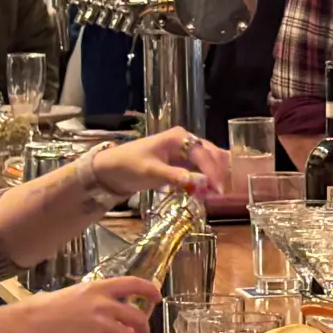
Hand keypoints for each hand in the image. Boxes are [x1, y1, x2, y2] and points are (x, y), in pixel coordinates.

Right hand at [0, 276, 160, 332]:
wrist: (27, 326)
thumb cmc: (40, 311)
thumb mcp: (69, 295)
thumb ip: (88, 300)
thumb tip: (95, 308)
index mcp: (97, 288)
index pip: (133, 284)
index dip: (149, 290)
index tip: (157, 297)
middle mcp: (104, 304)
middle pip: (138, 318)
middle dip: (144, 332)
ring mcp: (101, 324)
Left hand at [79, 126, 228, 201]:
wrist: (111, 169)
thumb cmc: (129, 165)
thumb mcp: (151, 172)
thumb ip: (175, 176)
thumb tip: (198, 183)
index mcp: (179, 137)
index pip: (204, 153)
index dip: (213, 171)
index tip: (218, 189)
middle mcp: (186, 141)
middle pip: (212, 154)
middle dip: (219, 172)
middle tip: (221, 193)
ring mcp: (184, 152)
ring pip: (209, 162)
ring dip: (214, 177)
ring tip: (216, 195)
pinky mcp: (181, 163)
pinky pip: (200, 170)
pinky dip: (205, 180)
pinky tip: (207, 192)